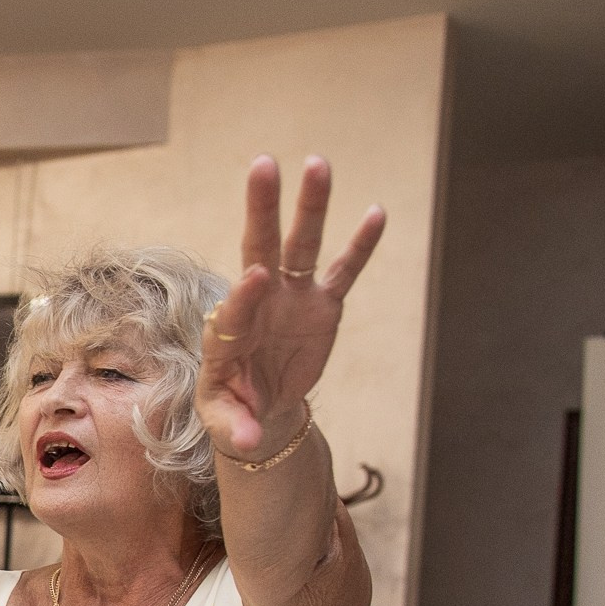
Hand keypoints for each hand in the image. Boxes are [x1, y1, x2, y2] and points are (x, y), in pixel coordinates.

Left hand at [196, 155, 385, 458]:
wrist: (260, 409)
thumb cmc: (234, 411)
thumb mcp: (227, 424)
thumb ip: (237, 427)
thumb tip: (248, 442)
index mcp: (228, 333)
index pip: (235, 308)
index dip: (243, 293)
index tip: (255, 275)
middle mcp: (258, 303)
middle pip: (258, 247)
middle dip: (261, 209)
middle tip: (264, 165)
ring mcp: (292, 298)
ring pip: (302, 246)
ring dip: (311, 207)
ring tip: (318, 163)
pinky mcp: (322, 305)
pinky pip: (344, 271)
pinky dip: (360, 245)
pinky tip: (377, 213)